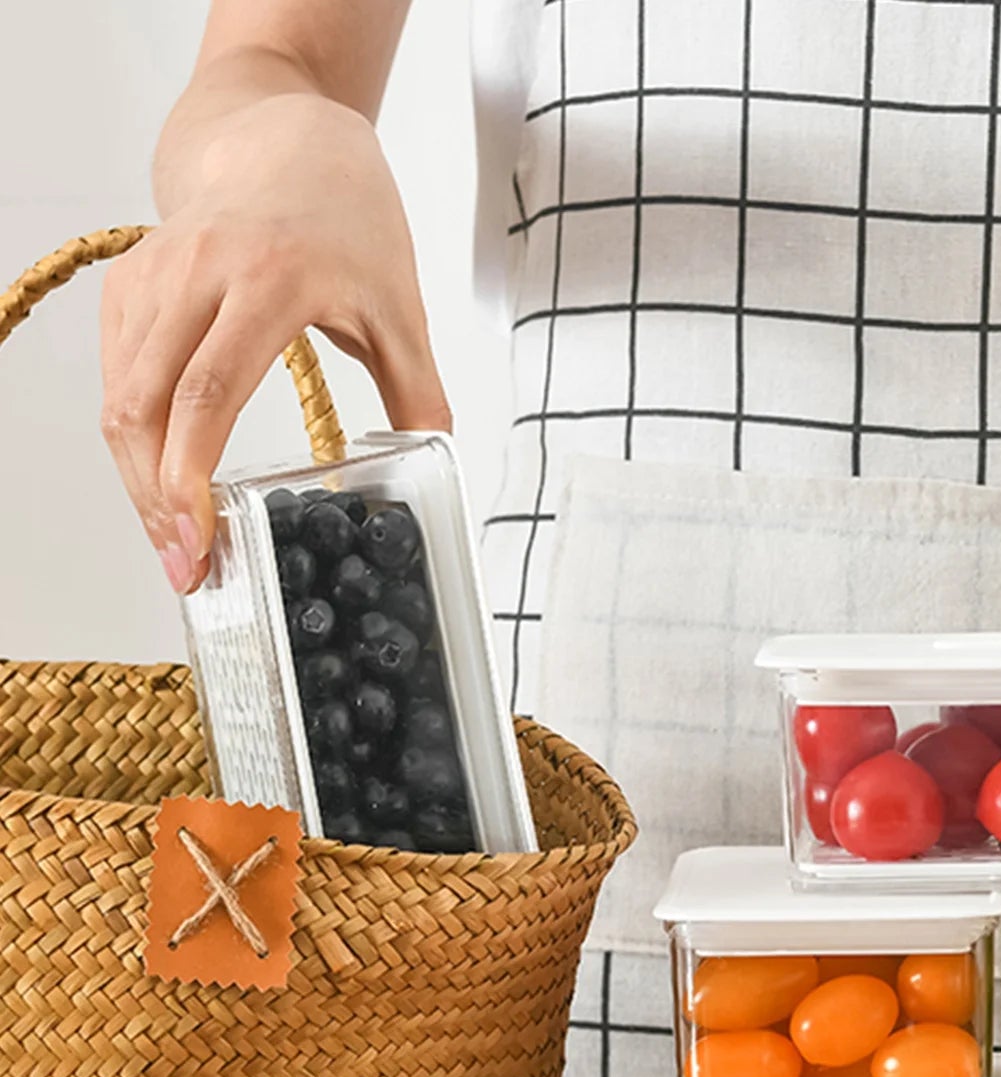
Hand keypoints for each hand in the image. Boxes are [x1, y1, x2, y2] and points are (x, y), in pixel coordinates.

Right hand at [100, 92, 449, 593]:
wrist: (284, 141)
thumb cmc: (348, 220)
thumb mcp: (400, 306)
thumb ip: (420, 391)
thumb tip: (441, 466)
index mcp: (267, 280)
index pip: (209, 391)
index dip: (191, 474)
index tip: (198, 537)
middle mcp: (196, 275)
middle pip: (147, 405)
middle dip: (156, 498)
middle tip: (186, 569)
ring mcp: (154, 278)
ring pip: (121, 397)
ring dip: (139, 479)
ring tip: (177, 543)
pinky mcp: (131, 286)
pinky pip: (116, 376)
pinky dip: (133, 439)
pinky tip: (162, 487)